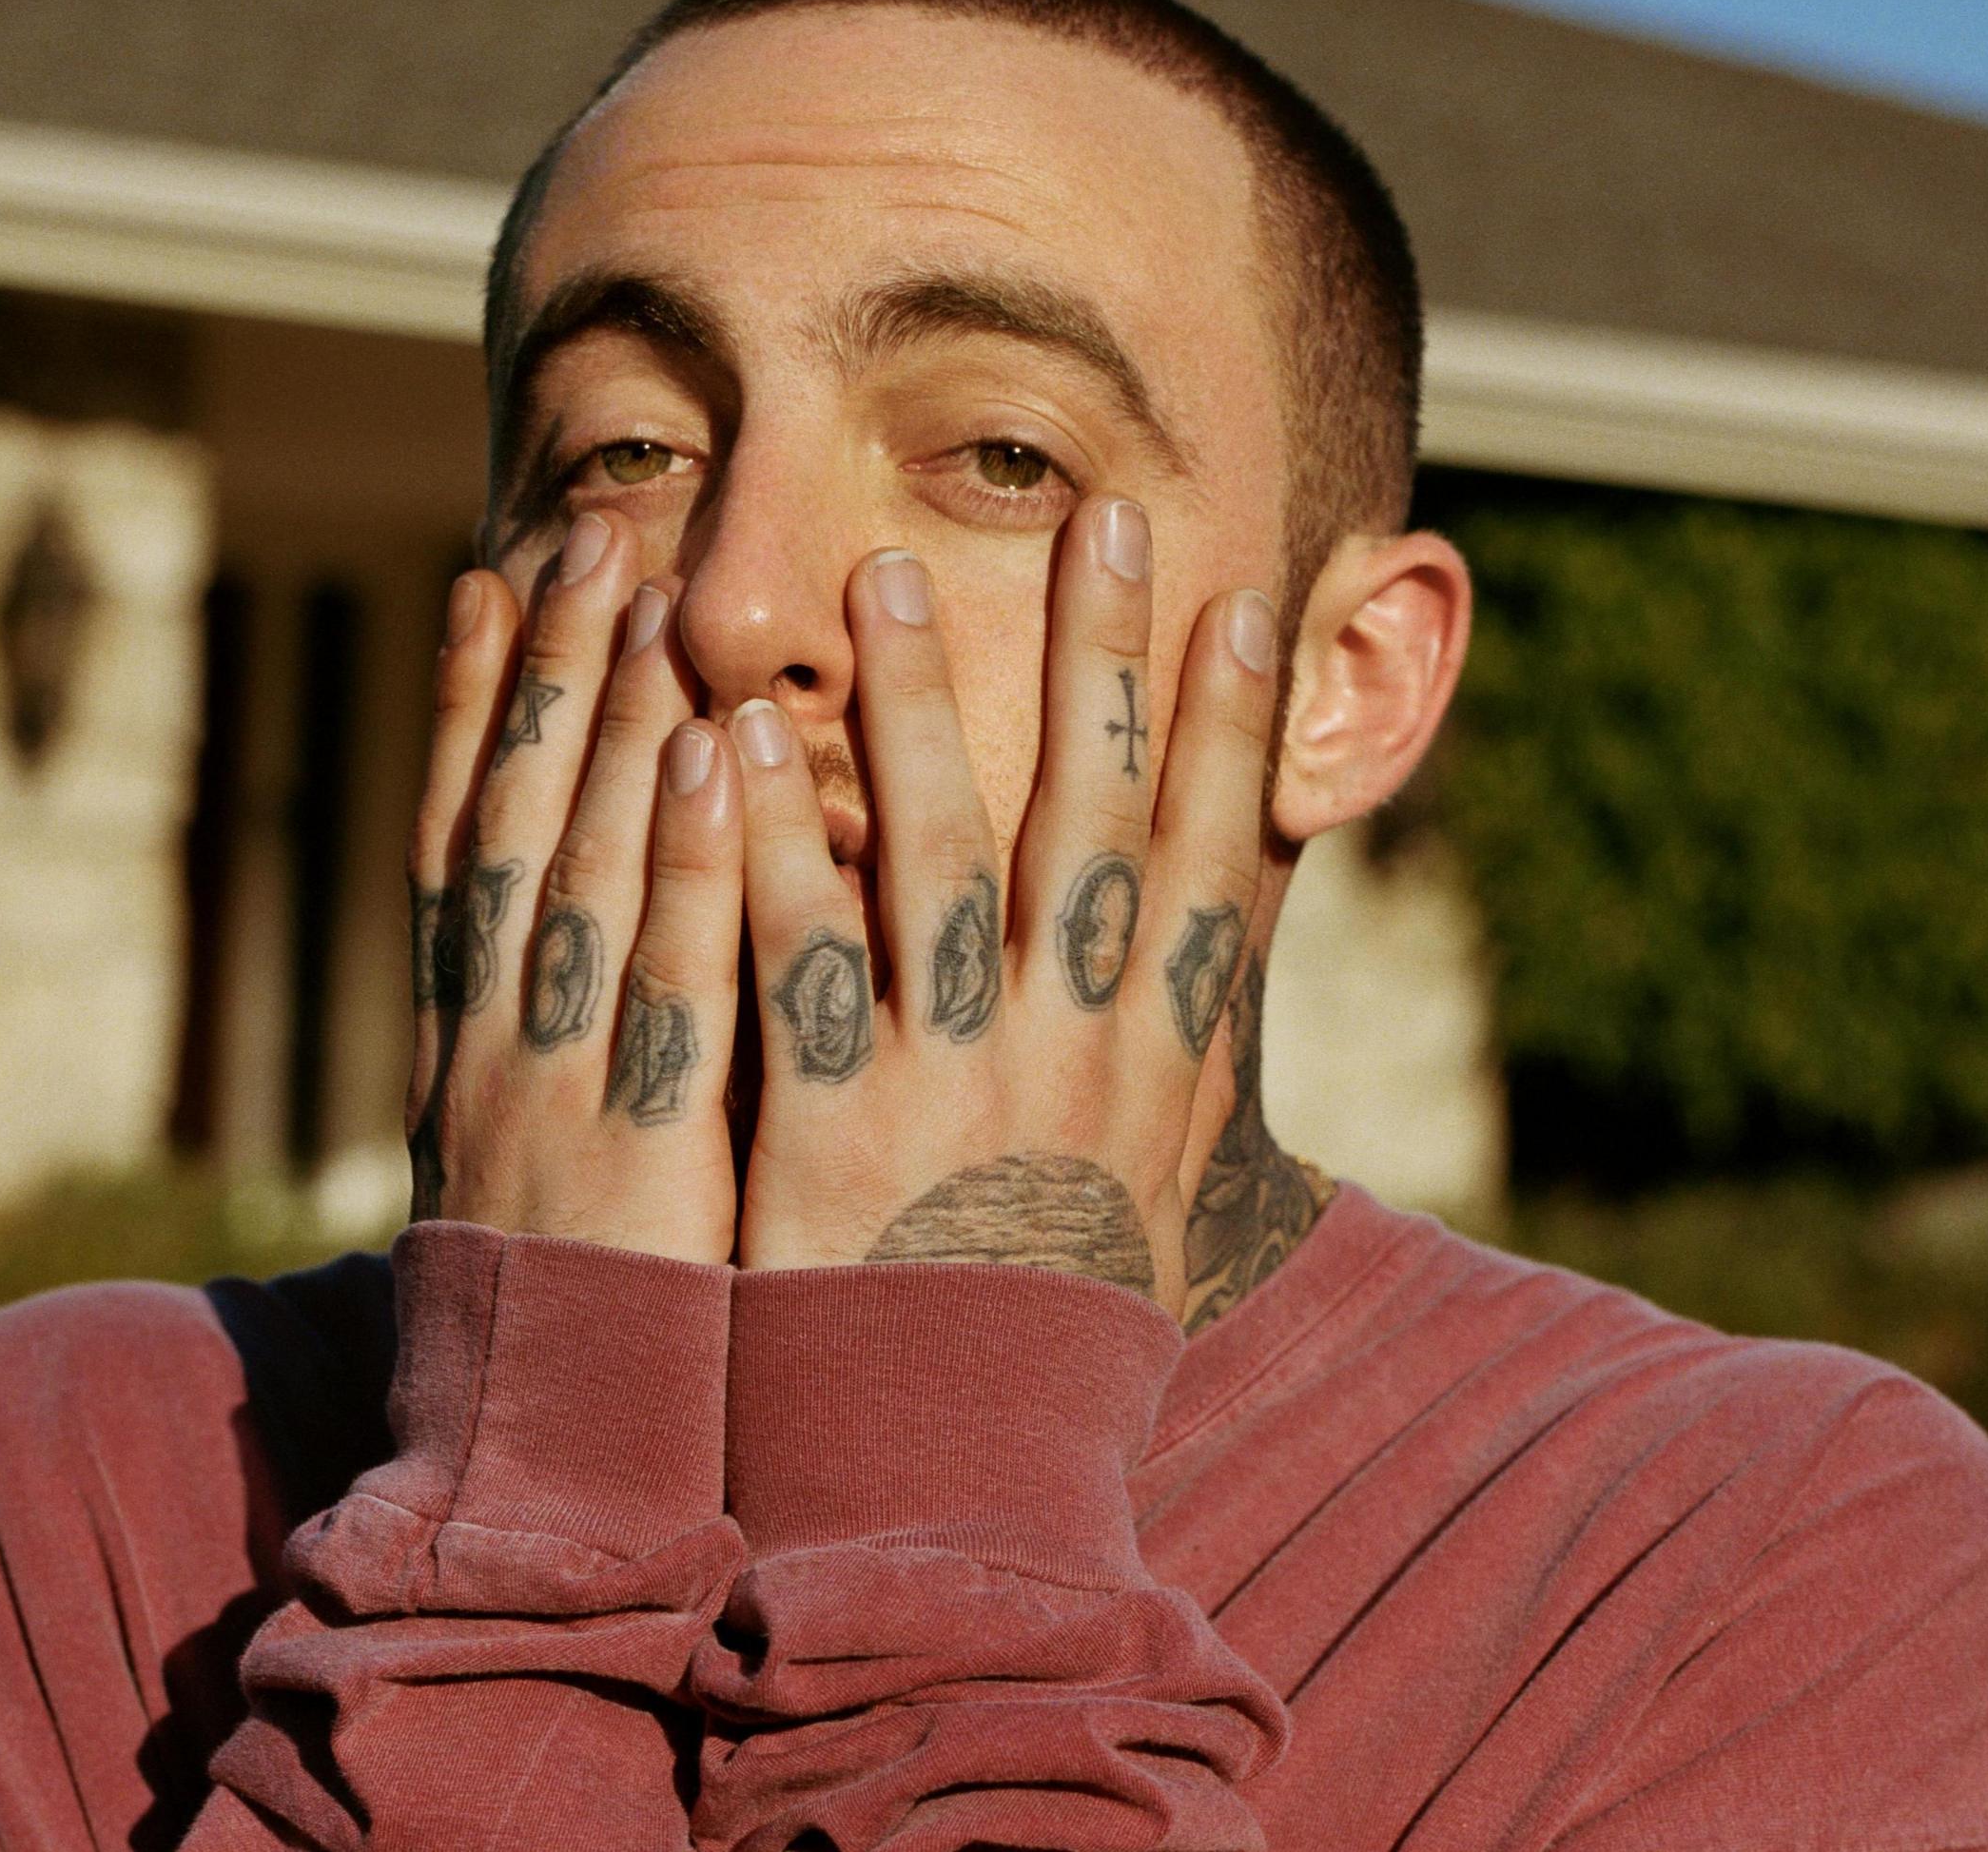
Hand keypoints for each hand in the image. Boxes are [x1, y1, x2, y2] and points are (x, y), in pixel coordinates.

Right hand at [407, 510, 739, 1262]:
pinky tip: (718, 754)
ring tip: (645, 588)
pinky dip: (688, 859)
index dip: (478, 707)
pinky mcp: (638, 1140)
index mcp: (474, 1039)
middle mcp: (498, 1038)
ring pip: (582, 869)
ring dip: (612, 721)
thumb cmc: (582, 1320)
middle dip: (547, 672)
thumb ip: (584, 1048)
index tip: (498, 580)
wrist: (545, 1474)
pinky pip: (668, 976)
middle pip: (516, 822)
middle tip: (581, 529)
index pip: (471, 839)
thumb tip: (617, 950)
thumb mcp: (558, 1162)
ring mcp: (557, 1082)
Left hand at [726, 496, 1280, 1303]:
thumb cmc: (1056, 1334)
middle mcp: (1076, 1048)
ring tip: (896, 571)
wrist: (959, 1474)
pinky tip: (737, 739)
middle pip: (1099, 818)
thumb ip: (1179, 1072)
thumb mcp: (1155, 1196)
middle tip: (1112, 513)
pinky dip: (772, 838)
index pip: (1216, 860)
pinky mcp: (837, 1115)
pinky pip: (798, 948)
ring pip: (942, 853)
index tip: (1250, 601)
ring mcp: (959, 1074)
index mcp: (1158, 1062)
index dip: (1235, 725)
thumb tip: (1222, 962)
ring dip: (927, 704)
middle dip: (1106, 659)